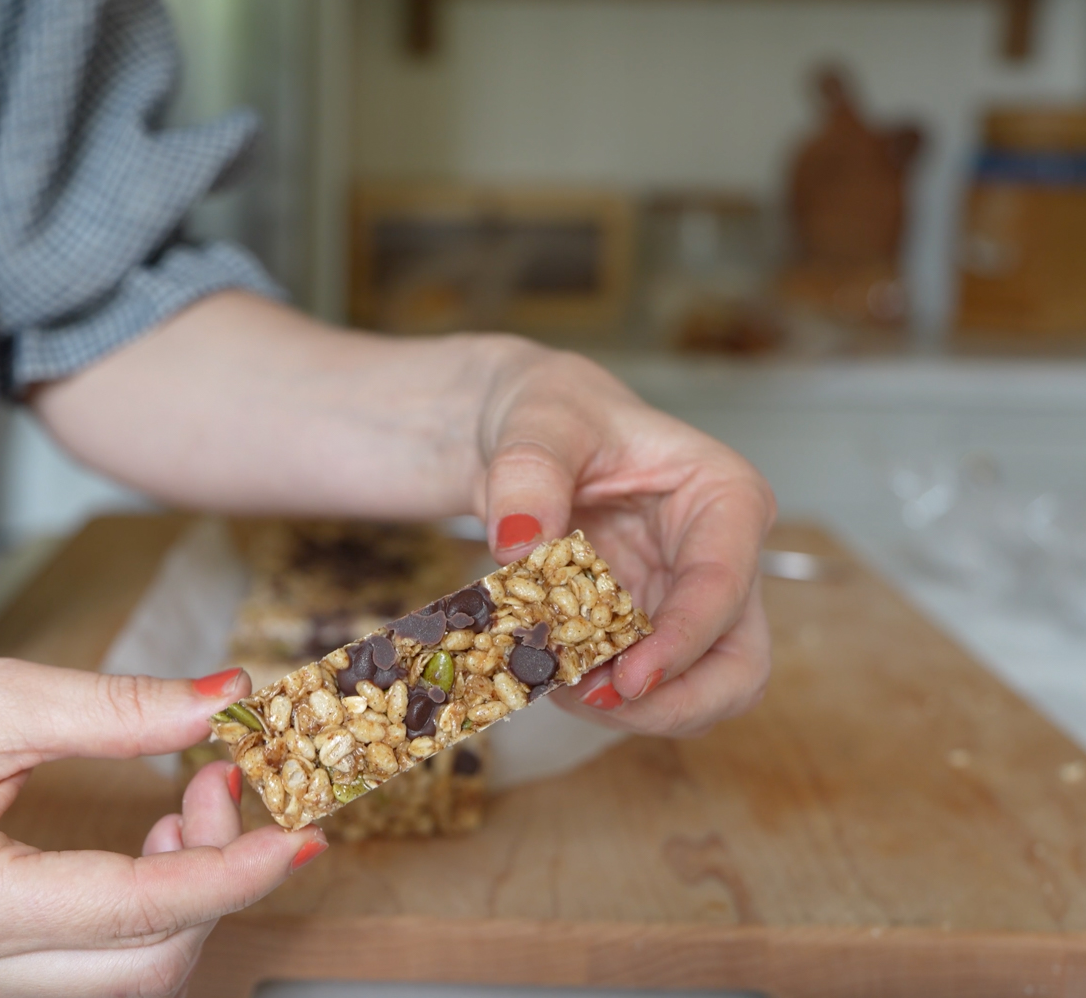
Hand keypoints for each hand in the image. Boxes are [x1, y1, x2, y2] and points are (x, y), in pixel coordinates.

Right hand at [0, 657, 323, 996]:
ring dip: (187, 901)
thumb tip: (232, 698)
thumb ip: (121, 708)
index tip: (302, 830)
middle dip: (216, 882)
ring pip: (127, 981)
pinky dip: (149, 916)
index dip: (233, 873)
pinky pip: (97, 971)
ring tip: (194, 802)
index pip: (134, 911)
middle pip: (143, 970)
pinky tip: (160, 842)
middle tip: (227, 780)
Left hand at [32, 291, 772, 737]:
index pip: (736, 534)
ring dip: (633, 692)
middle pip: (727, 615)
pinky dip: (579, 686)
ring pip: (674, 654)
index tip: (618, 664)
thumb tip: (530, 551)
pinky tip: (528, 679)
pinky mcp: (565, 601)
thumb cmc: (428, 384)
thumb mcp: (487, 402)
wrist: (348, 417)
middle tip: (593, 701)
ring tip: (556, 691)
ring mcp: (617, 560)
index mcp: (664, 447)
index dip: (700, 609)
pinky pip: (605, 664)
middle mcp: (654, 509)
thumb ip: (522, 468)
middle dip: (680, 672)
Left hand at [472, 346, 775, 736]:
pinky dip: (603, 699)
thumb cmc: (554, 413)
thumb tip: (520, 546)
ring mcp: (689, 604)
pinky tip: (550, 674)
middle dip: (674, 701)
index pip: (724, 584)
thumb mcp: (537, 422)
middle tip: (591, 698)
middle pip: (738, 665)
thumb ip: (529, 476)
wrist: (526, 433)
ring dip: (636, 711)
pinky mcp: (650, 633)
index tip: (628, 678)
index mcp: (724, 497)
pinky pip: (646, 690)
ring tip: (558, 684)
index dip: (684, 642)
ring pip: (701, 693)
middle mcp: (723, 558)